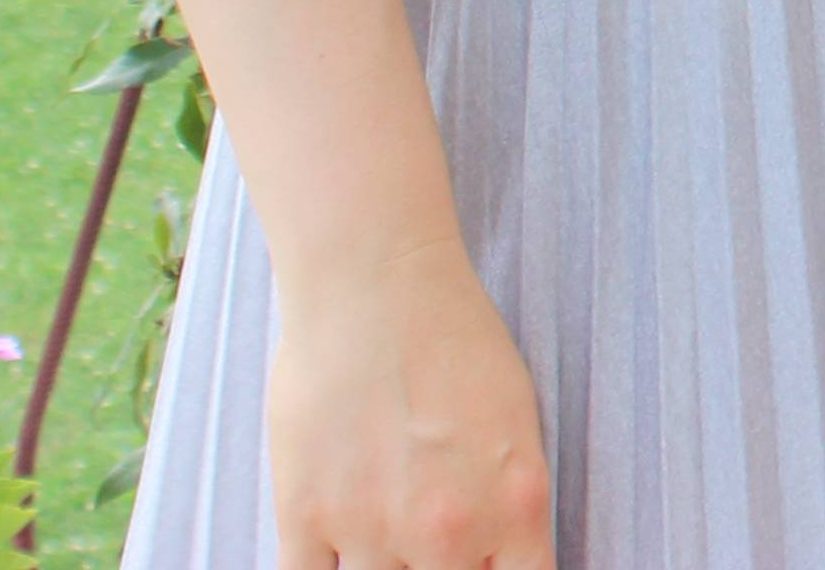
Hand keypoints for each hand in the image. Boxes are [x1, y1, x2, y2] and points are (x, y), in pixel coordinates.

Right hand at [267, 248, 553, 569]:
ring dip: (379, 568)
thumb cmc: (453, 334)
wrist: (374, 282)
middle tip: (425, 548)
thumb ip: (511, 502)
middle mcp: (450, 533)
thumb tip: (502, 553)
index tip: (481, 565)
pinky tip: (329, 554)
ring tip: (377, 531)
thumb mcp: (518, 419)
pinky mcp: (306, 518)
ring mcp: (374, 530)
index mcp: (516, 506)